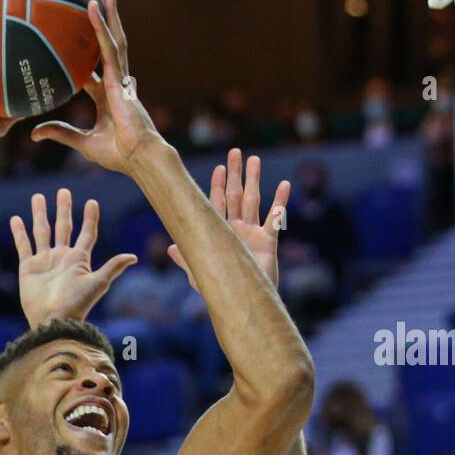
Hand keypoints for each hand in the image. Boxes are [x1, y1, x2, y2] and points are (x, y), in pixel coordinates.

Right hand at [11, 188, 136, 325]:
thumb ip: (113, 268)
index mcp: (79, 260)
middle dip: (64, 209)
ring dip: (40, 214)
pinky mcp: (28, 268)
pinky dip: (19, 233)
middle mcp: (62, 257)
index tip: (92, 202)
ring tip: (38, 197)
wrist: (53, 320)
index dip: (90, 218)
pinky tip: (16, 219)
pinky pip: (24, 246)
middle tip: (63, 191)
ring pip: (41, 231)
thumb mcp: (98, 283)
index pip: (86, 234)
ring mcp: (44, 261)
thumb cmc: (77, 304)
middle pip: (63, 227)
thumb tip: (133, 257)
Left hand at [30, 0, 161, 174]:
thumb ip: (60, 132)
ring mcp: (120, 77)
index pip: (92, 70)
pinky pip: (108, 47)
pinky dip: (100, 26)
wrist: (138, 158)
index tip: (72, 41)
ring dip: (110, 11)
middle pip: (109, 43)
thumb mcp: (81, 142)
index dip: (83, 55)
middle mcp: (115, 81)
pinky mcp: (120, 78)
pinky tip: (93, 7)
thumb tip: (35, 133)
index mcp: (106, 96)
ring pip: (113, 37)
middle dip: (107, 19)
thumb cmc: (117, 154)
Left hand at [168, 149, 289, 287]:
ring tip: (255, 159)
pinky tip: (285, 185)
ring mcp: (252, 233)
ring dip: (254, 180)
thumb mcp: (200, 274)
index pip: (217, 204)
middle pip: (235, 196)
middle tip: (235, 153)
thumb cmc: (222, 288)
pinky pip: (276, 219)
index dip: (217, 186)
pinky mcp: (268, 242)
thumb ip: (187, 259)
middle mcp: (236, 229)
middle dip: (235, 174)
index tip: (218, 168)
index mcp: (219, 233)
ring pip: (253, 200)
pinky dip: (280, 202)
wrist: (245, 301)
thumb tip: (170, 247)